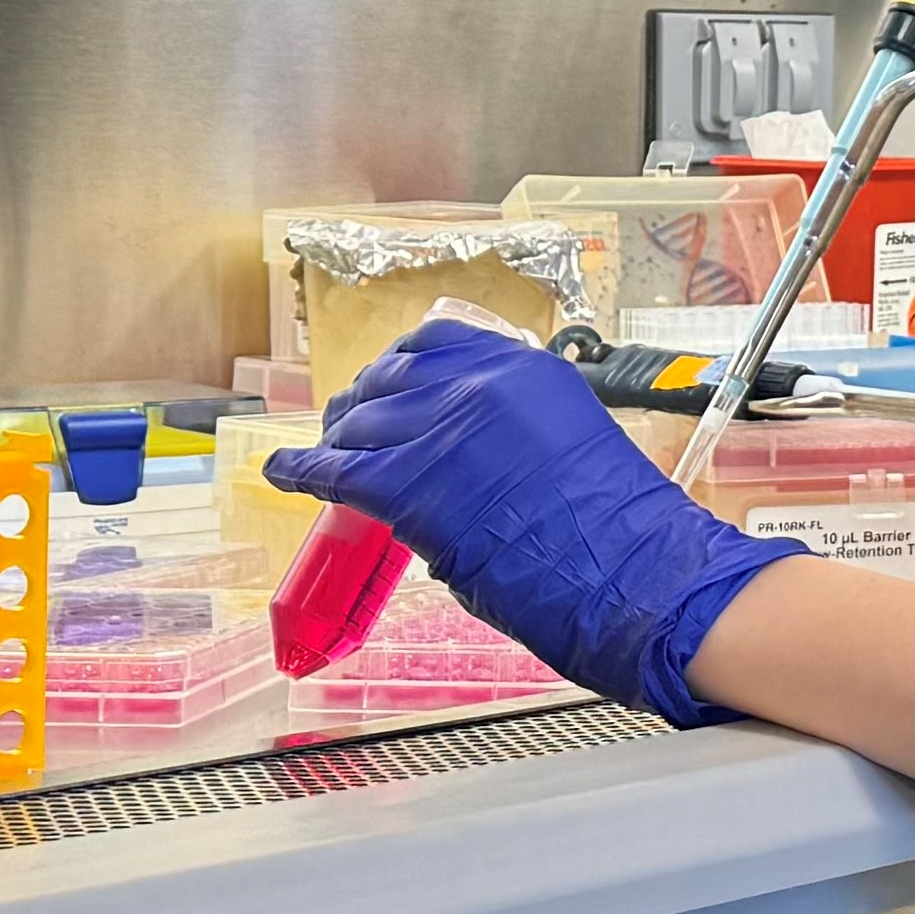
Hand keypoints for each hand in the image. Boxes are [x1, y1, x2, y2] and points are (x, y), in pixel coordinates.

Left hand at [269, 323, 802, 725]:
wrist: (632, 570)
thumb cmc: (618, 530)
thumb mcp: (570, 445)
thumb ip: (515, 434)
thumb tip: (469, 458)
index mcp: (524, 369)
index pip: (435, 343)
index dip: (398, 367)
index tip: (387, 381)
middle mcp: (477, 385)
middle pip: (388, 381)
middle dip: (362, 405)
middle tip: (347, 426)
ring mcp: (438, 430)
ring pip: (358, 424)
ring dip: (335, 439)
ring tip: (320, 454)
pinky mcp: (408, 483)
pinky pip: (334, 470)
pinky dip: (301, 470)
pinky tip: (282, 472)